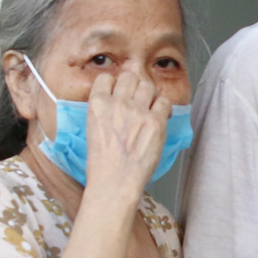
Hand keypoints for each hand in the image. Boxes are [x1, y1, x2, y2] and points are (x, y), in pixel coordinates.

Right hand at [83, 71, 169, 199]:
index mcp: (97, 105)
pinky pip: (164, 102)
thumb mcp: (93, 129)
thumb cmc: (103, 163)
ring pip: (148, 85)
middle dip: (134, 86)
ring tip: (149, 108)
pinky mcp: (155, 122)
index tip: (119, 93)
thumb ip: (104, 112)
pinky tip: (160, 117)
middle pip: (130, 77)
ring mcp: (138, 111)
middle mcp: (117, 103)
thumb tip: (116, 102)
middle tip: (137, 100)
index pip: (106, 78)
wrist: (115, 181)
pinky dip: (163, 108)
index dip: (114, 85)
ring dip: (149, 95)